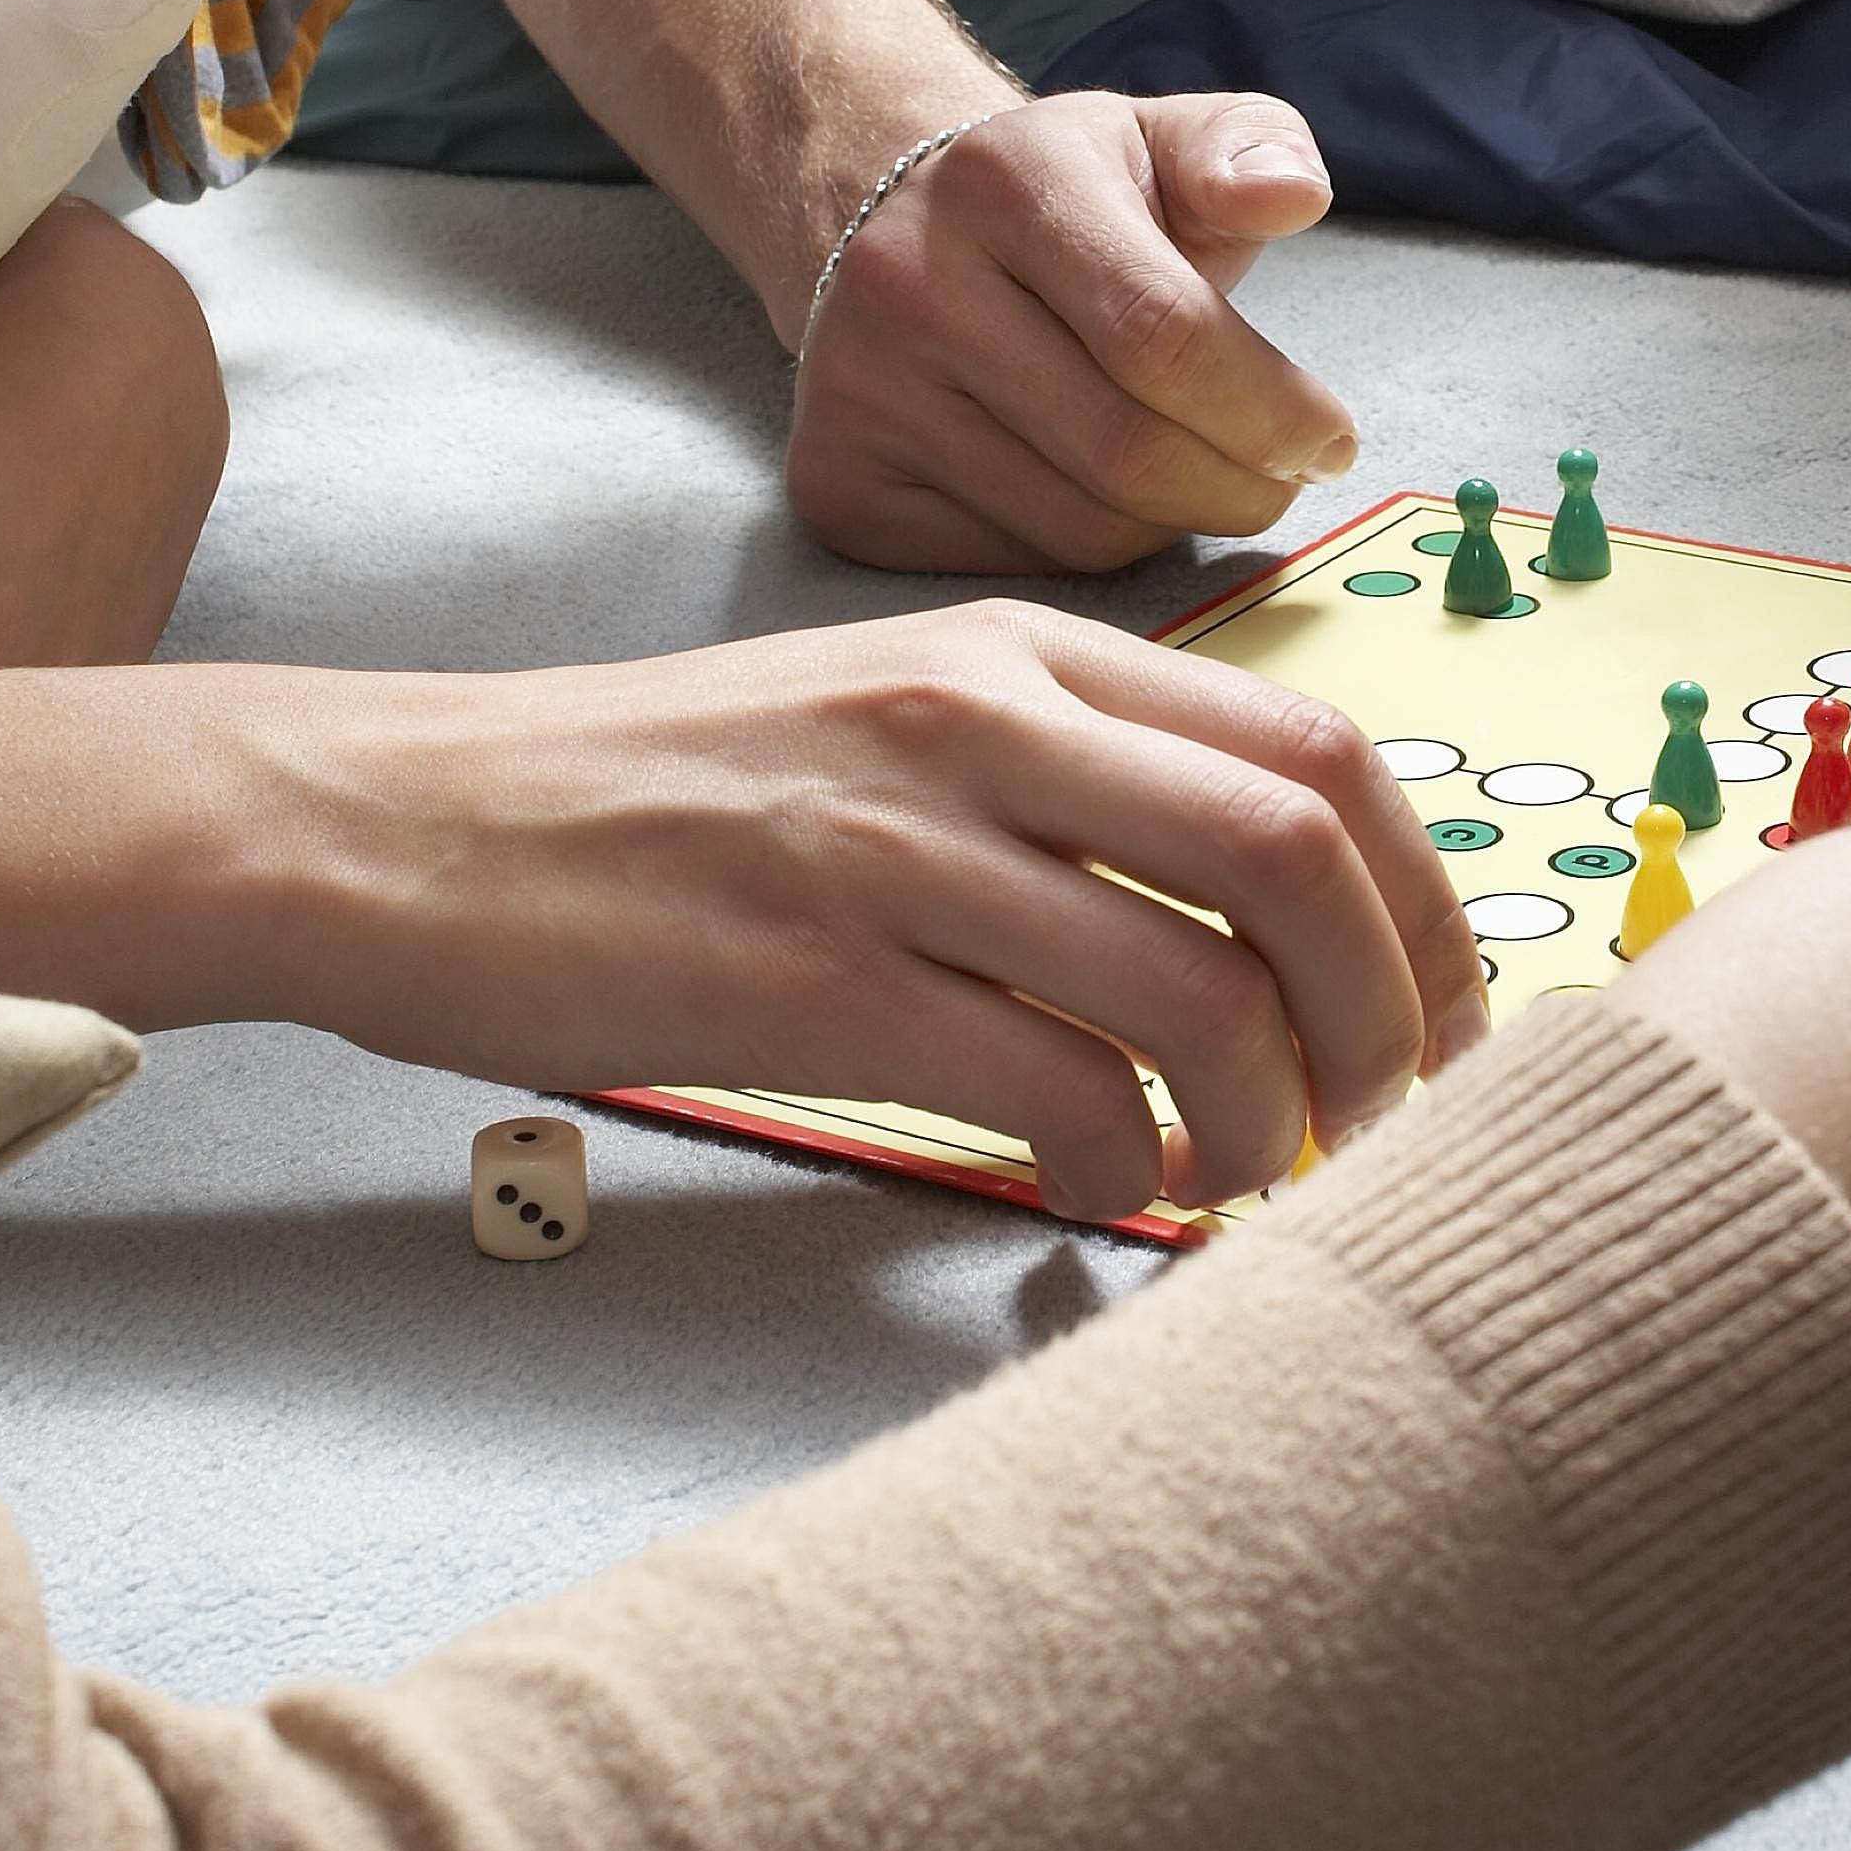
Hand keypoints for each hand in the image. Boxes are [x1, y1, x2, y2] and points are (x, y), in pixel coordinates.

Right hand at [264, 604, 1495, 1216]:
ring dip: (1273, 1120)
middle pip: (1303, 855)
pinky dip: (1124, 1168)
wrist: (400, 825)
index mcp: (1024, 653)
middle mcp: (984, 720)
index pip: (1322, 754)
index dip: (1428, 904)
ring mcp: (898, 843)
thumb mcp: (892, 717)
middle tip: (1390, 1127)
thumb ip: (1069, 776)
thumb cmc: (656, 800)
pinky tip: (1107, 1197)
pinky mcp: (812, 976)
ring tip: (1252, 1183)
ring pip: (1201, 987)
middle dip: (1393, 1015)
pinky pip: (1053, 1090)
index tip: (1450, 1019)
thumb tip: (1264, 908)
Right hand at [788, 90, 1364, 574]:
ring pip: (1078, 525)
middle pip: (1125, 445)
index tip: (1332, 438)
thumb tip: (1294, 192)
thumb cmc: (1072, 196)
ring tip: (1215, 482)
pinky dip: (1098, 553)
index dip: (1270, 405)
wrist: (900, 228)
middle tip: (1289, 479)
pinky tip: (1120, 500)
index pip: (1162, 330)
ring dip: (1179, 525)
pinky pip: (1016, 564)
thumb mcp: (1164, 138)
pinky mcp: (838, 480)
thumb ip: (1249, 149)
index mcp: (1005, 181)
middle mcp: (909, 281)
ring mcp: (859, 390)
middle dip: (1242, 483)